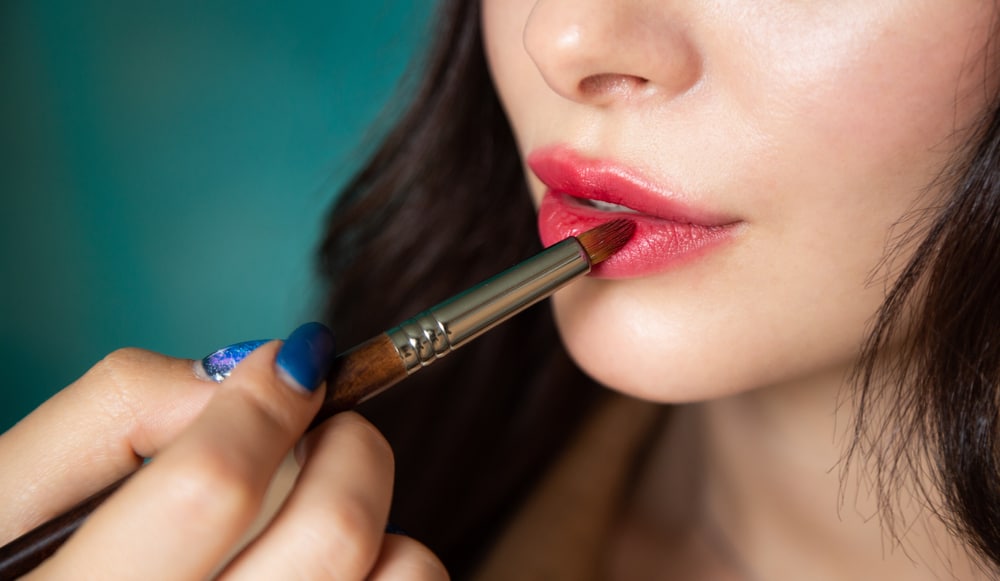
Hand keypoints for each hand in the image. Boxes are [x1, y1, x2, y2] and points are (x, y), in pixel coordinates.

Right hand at [0, 323, 447, 578]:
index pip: (214, 486)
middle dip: (346, 445)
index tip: (295, 363)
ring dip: (373, 512)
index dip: (266, 406)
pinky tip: (321, 561)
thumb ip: (117, 407)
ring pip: (399, 568)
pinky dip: (387, 558)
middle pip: (331, 529)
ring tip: (314, 509)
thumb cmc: (27, 564)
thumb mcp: (15, 489)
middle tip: (321, 427)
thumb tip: (242, 373)